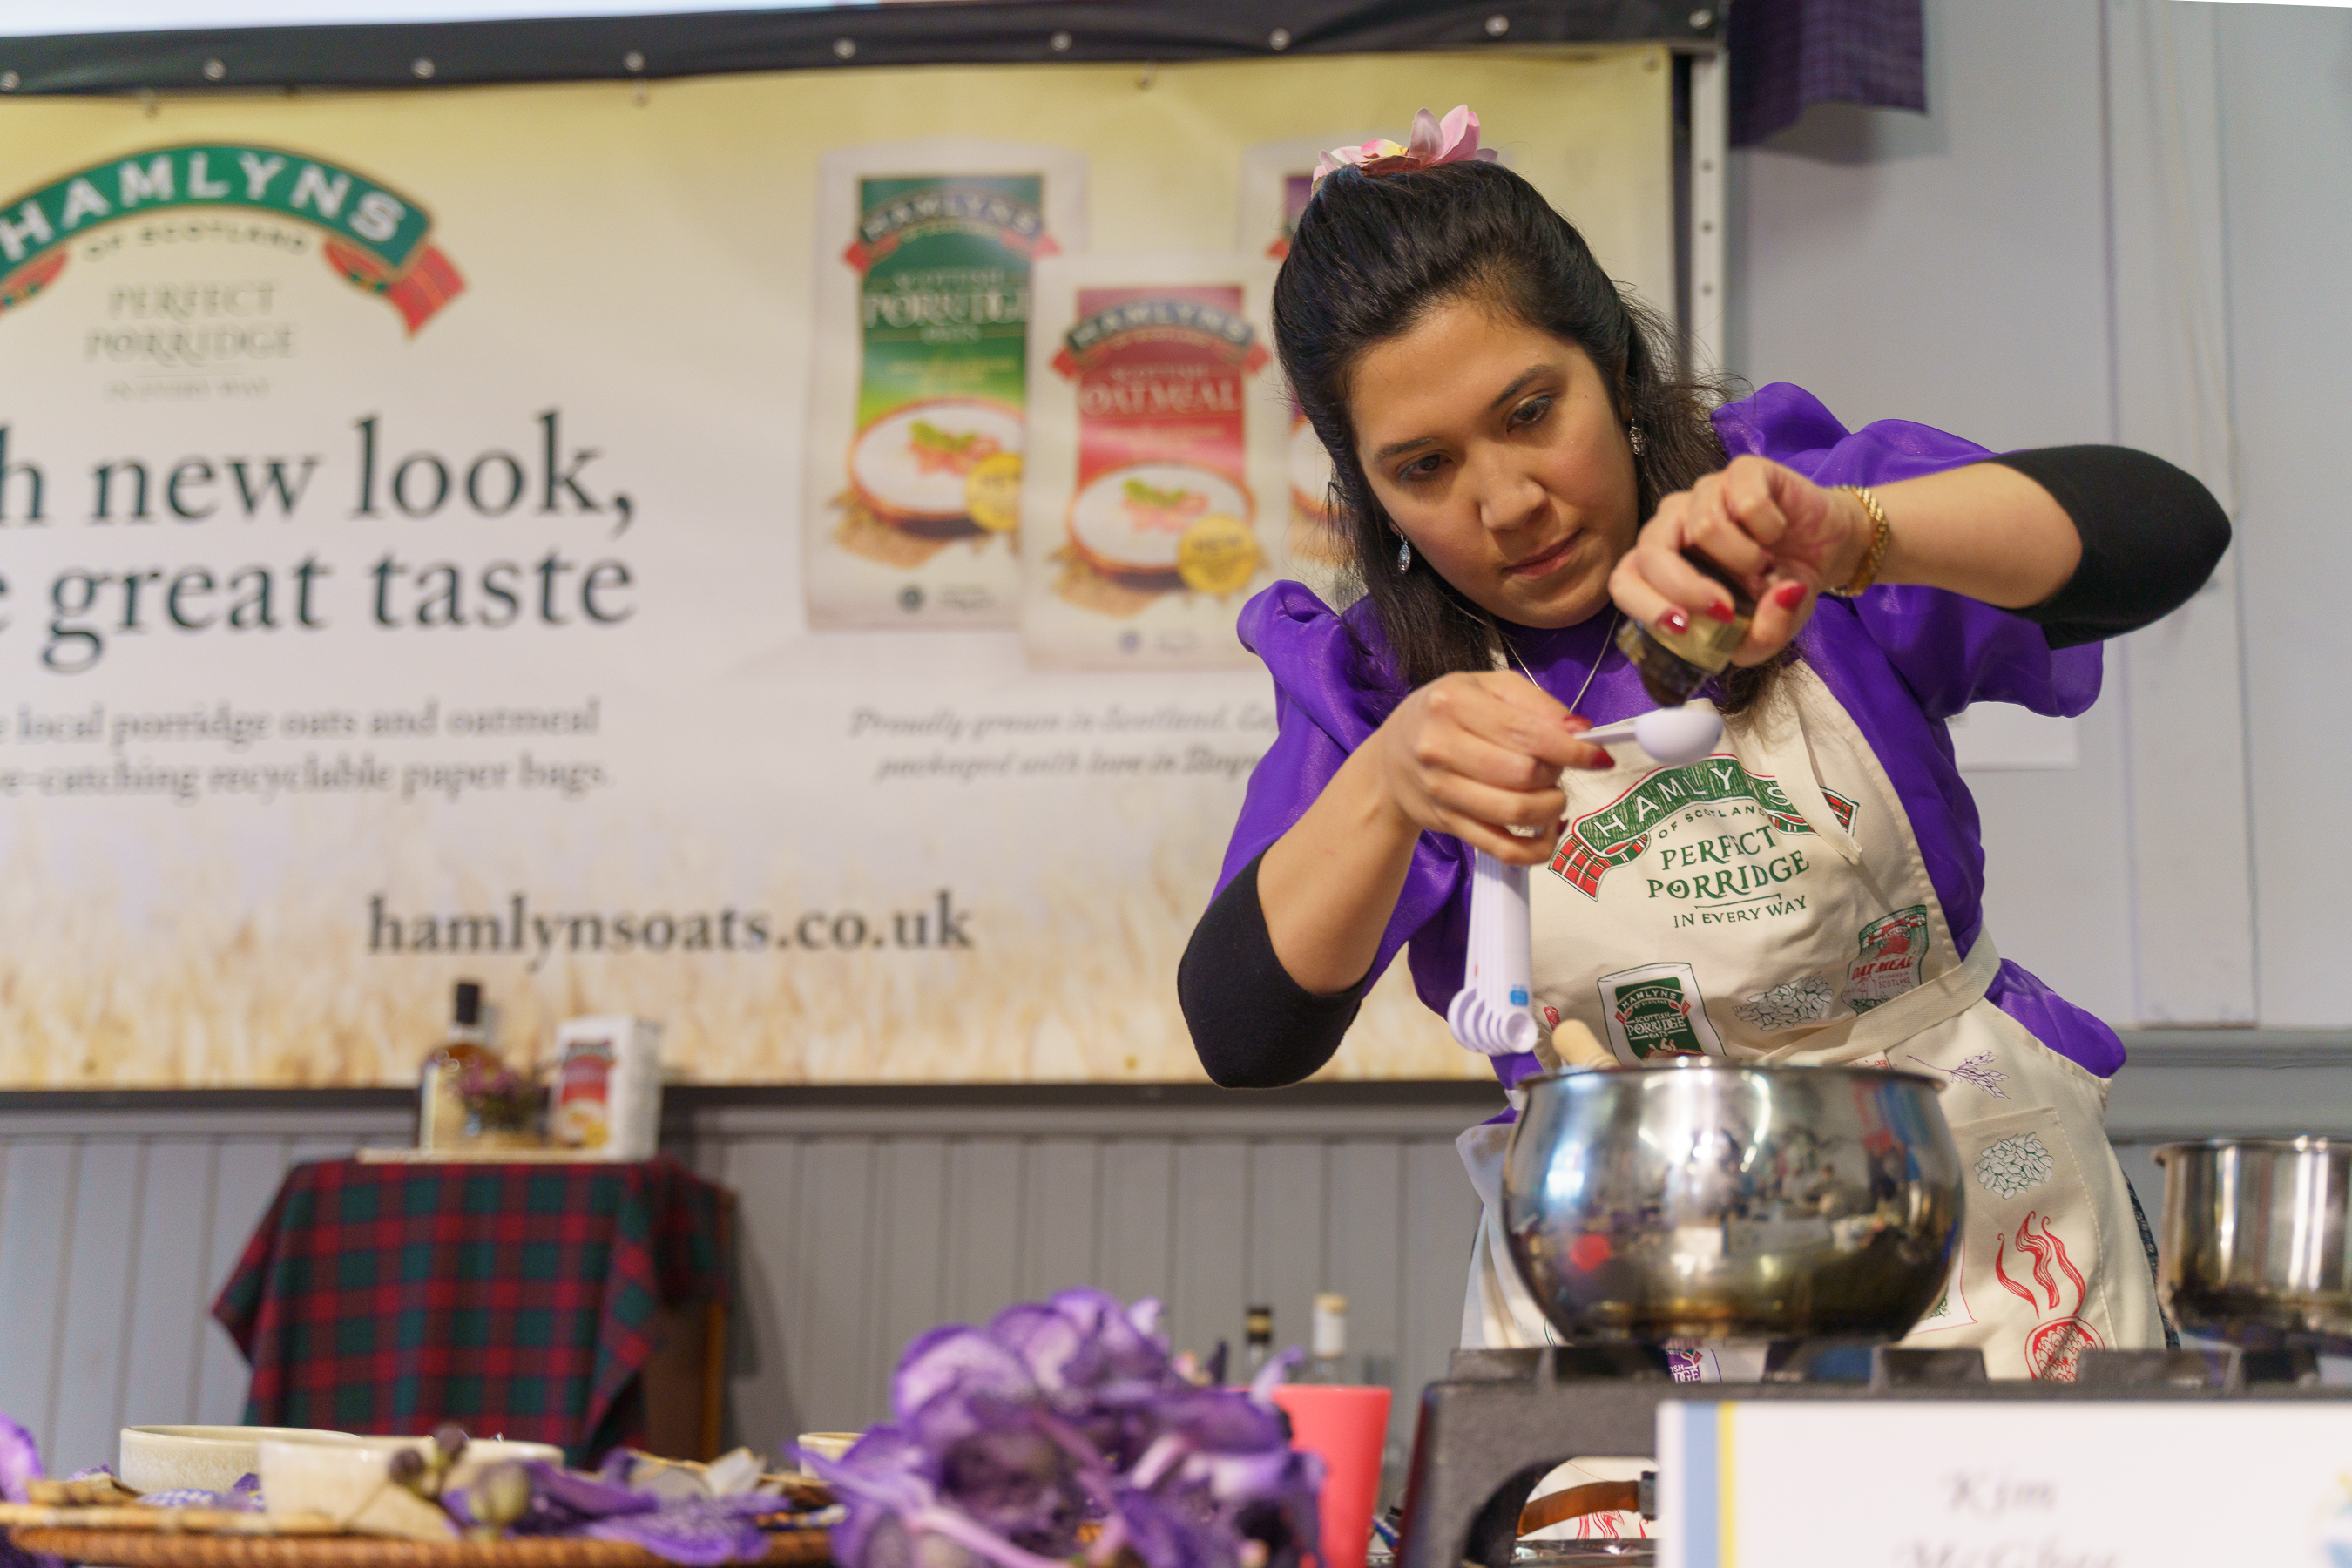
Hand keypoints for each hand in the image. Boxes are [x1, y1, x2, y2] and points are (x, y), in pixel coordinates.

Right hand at [1368, 671, 1613, 864]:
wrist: (1389, 759)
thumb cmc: (1445, 715)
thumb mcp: (1485, 688)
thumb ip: (1536, 704)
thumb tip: (1581, 731)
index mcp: (1452, 703)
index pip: (1526, 733)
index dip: (1571, 749)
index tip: (1598, 756)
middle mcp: (1440, 747)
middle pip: (1524, 774)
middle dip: (1556, 774)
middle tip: (1558, 768)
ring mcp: (1441, 790)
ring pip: (1516, 812)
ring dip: (1551, 807)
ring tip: (1552, 796)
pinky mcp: (1447, 824)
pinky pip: (1502, 849)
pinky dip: (1537, 848)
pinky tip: (1547, 831)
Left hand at [1608, 456, 1870, 663]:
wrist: (1827, 548)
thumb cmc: (1780, 590)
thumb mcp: (1769, 632)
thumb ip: (1758, 637)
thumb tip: (1769, 601)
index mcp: (1663, 564)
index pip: (1624, 579)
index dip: (1644, 604)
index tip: (1683, 627)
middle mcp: (1673, 523)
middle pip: (1652, 551)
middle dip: (1687, 589)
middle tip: (1728, 611)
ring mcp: (1704, 492)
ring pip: (1704, 527)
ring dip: (1744, 560)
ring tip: (1763, 567)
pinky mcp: (1742, 470)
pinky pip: (1747, 503)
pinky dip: (1770, 528)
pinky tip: (1777, 532)